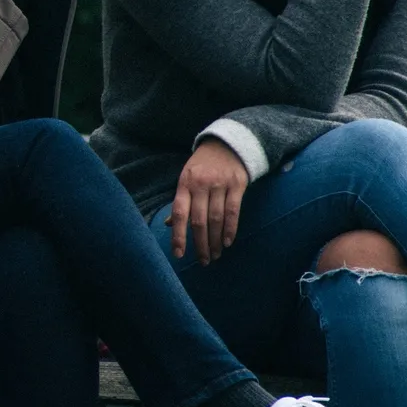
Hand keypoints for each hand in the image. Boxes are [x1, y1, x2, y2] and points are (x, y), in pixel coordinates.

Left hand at [169, 137, 249, 262]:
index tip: (178, 254)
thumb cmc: (202, 166)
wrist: (227, 144)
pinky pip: (233, 211)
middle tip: (203, 261)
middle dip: (200, 244)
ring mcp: (220, 184)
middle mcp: (201, 184)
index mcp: (184, 184)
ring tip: (215, 255)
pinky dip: (230, 229)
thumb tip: (168, 224)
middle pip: (199, 220)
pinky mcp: (237, 184)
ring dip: (216, 240)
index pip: (179, 213)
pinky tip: (228, 242)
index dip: (178, 234)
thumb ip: (181, 201)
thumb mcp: (186, 179)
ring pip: (216, 218)